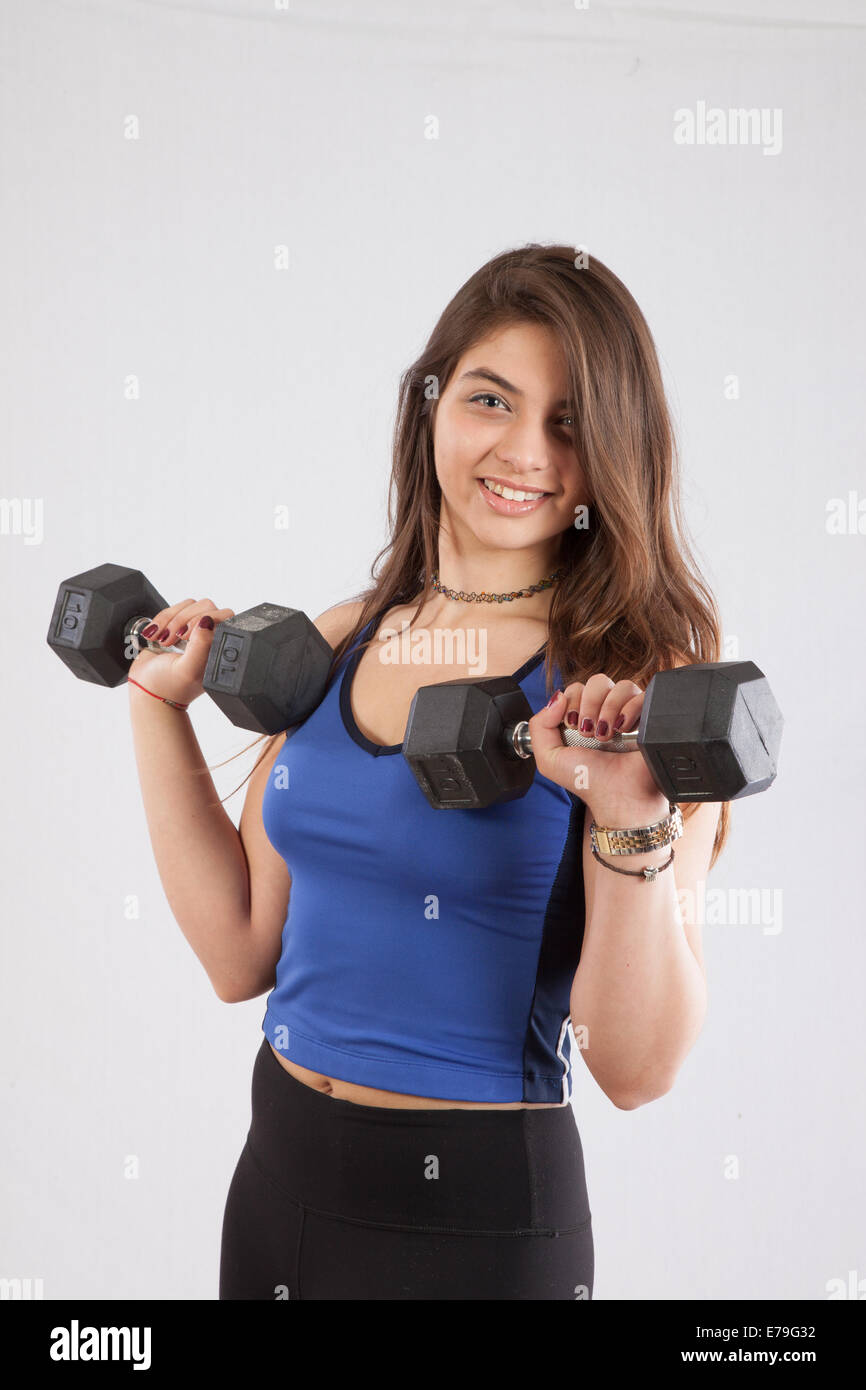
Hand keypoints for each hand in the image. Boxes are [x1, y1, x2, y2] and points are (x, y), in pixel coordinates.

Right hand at [127, 597, 235, 708]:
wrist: (146, 690)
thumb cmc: (170, 686)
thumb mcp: (189, 669)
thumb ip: (202, 645)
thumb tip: (207, 620)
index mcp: (218, 647)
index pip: (225, 617)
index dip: (206, 619)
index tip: (187, 636)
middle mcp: (209, 637)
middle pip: (206, 606)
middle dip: (184, 620)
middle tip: (173, 639)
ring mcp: (191, 630)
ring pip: (188, 605)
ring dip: (170, 620)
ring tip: (162, 641)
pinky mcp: (174, 625)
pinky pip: (172, 609)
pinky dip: (161, 620)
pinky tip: (155, 637)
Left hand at [526, 674, 669, 823]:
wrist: (618, 796)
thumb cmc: (588, 780)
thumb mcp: (550, 758)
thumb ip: (540, 726)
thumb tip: (557, 698)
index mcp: (583, 717)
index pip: (576, 688)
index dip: (572, 702)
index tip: (572, 726)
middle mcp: (606, 712)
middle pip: (597, 681)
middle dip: (589, 704)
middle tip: (588, 732)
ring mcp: (629, 713)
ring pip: (620, 685)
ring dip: (608, 709)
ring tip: (606, 735)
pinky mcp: (650, 716)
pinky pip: (642, 694)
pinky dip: (629, 710)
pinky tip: (624, 730)